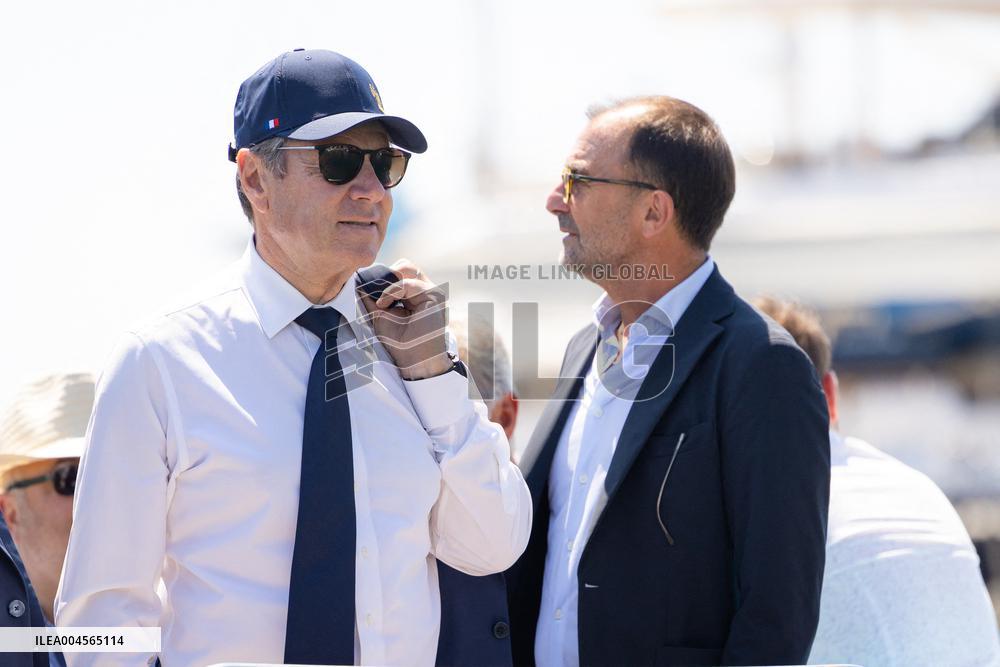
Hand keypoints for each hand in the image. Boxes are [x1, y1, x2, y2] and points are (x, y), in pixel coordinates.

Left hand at [360, 259, 451, 379]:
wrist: (414, 360)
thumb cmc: (399, 342)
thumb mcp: (379, 314)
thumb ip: (371, 297)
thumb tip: (357, 280)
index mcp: (414, 294)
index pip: (399, 271)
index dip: (382, 276)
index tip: (366, 288)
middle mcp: (424, 290)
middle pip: (404, 265)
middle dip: (387, 275)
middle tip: (376, 293)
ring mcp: (431, 290)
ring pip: (406, 268)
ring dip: (389, 283)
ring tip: (381, 302)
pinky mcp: (434, 295)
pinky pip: (408, 283)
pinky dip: (392, 291)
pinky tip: (384, 304)